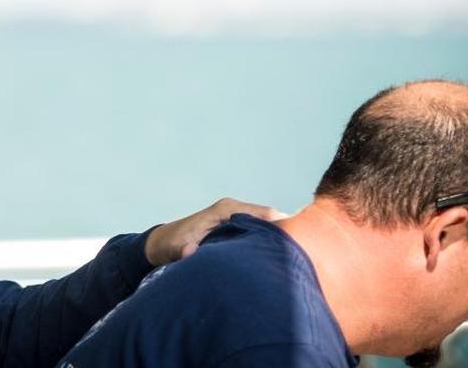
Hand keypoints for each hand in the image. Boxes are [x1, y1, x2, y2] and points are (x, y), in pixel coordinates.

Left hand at [144, 198, 287, 266]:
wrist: (160, 243)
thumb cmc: (170, 244)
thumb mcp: (176, 247)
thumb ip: (185, 250)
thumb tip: (190, 253)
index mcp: (226, 209)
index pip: (265, 214)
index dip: (284, 227)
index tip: (301, 243)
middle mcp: (234, 210)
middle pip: (272, 218)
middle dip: (288, 233)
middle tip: (308, 254)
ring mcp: (235, 218)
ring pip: (268, 225)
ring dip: (280, 239)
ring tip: (300, 258)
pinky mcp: (235, 228)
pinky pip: (260, 231)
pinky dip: (270, 241)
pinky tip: (280, 258)